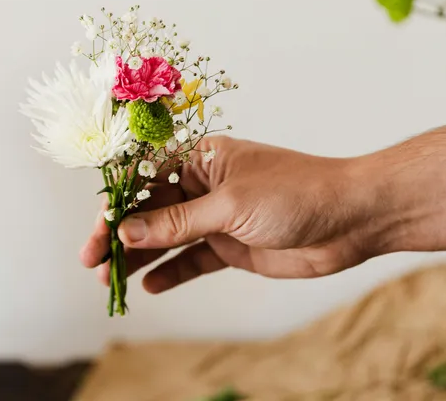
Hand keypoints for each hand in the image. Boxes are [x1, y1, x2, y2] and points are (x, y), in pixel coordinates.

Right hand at [79, 136, 376, 293]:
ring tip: (112, 282)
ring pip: (167, 240)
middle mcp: (204, 187)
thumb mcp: (229, 206)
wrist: (352, 219)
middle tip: (93, 264)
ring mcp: (218, 218)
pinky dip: (171, 273)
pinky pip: (193, 261)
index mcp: (201, 159)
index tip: (95, 232)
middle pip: (150, 212)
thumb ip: (176, 222)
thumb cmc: (296, 193)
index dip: (116, 205)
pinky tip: (149, 286)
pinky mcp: (233, 246)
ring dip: (139, 259)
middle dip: (120, 237)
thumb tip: (125, 231)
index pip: (145, 179)